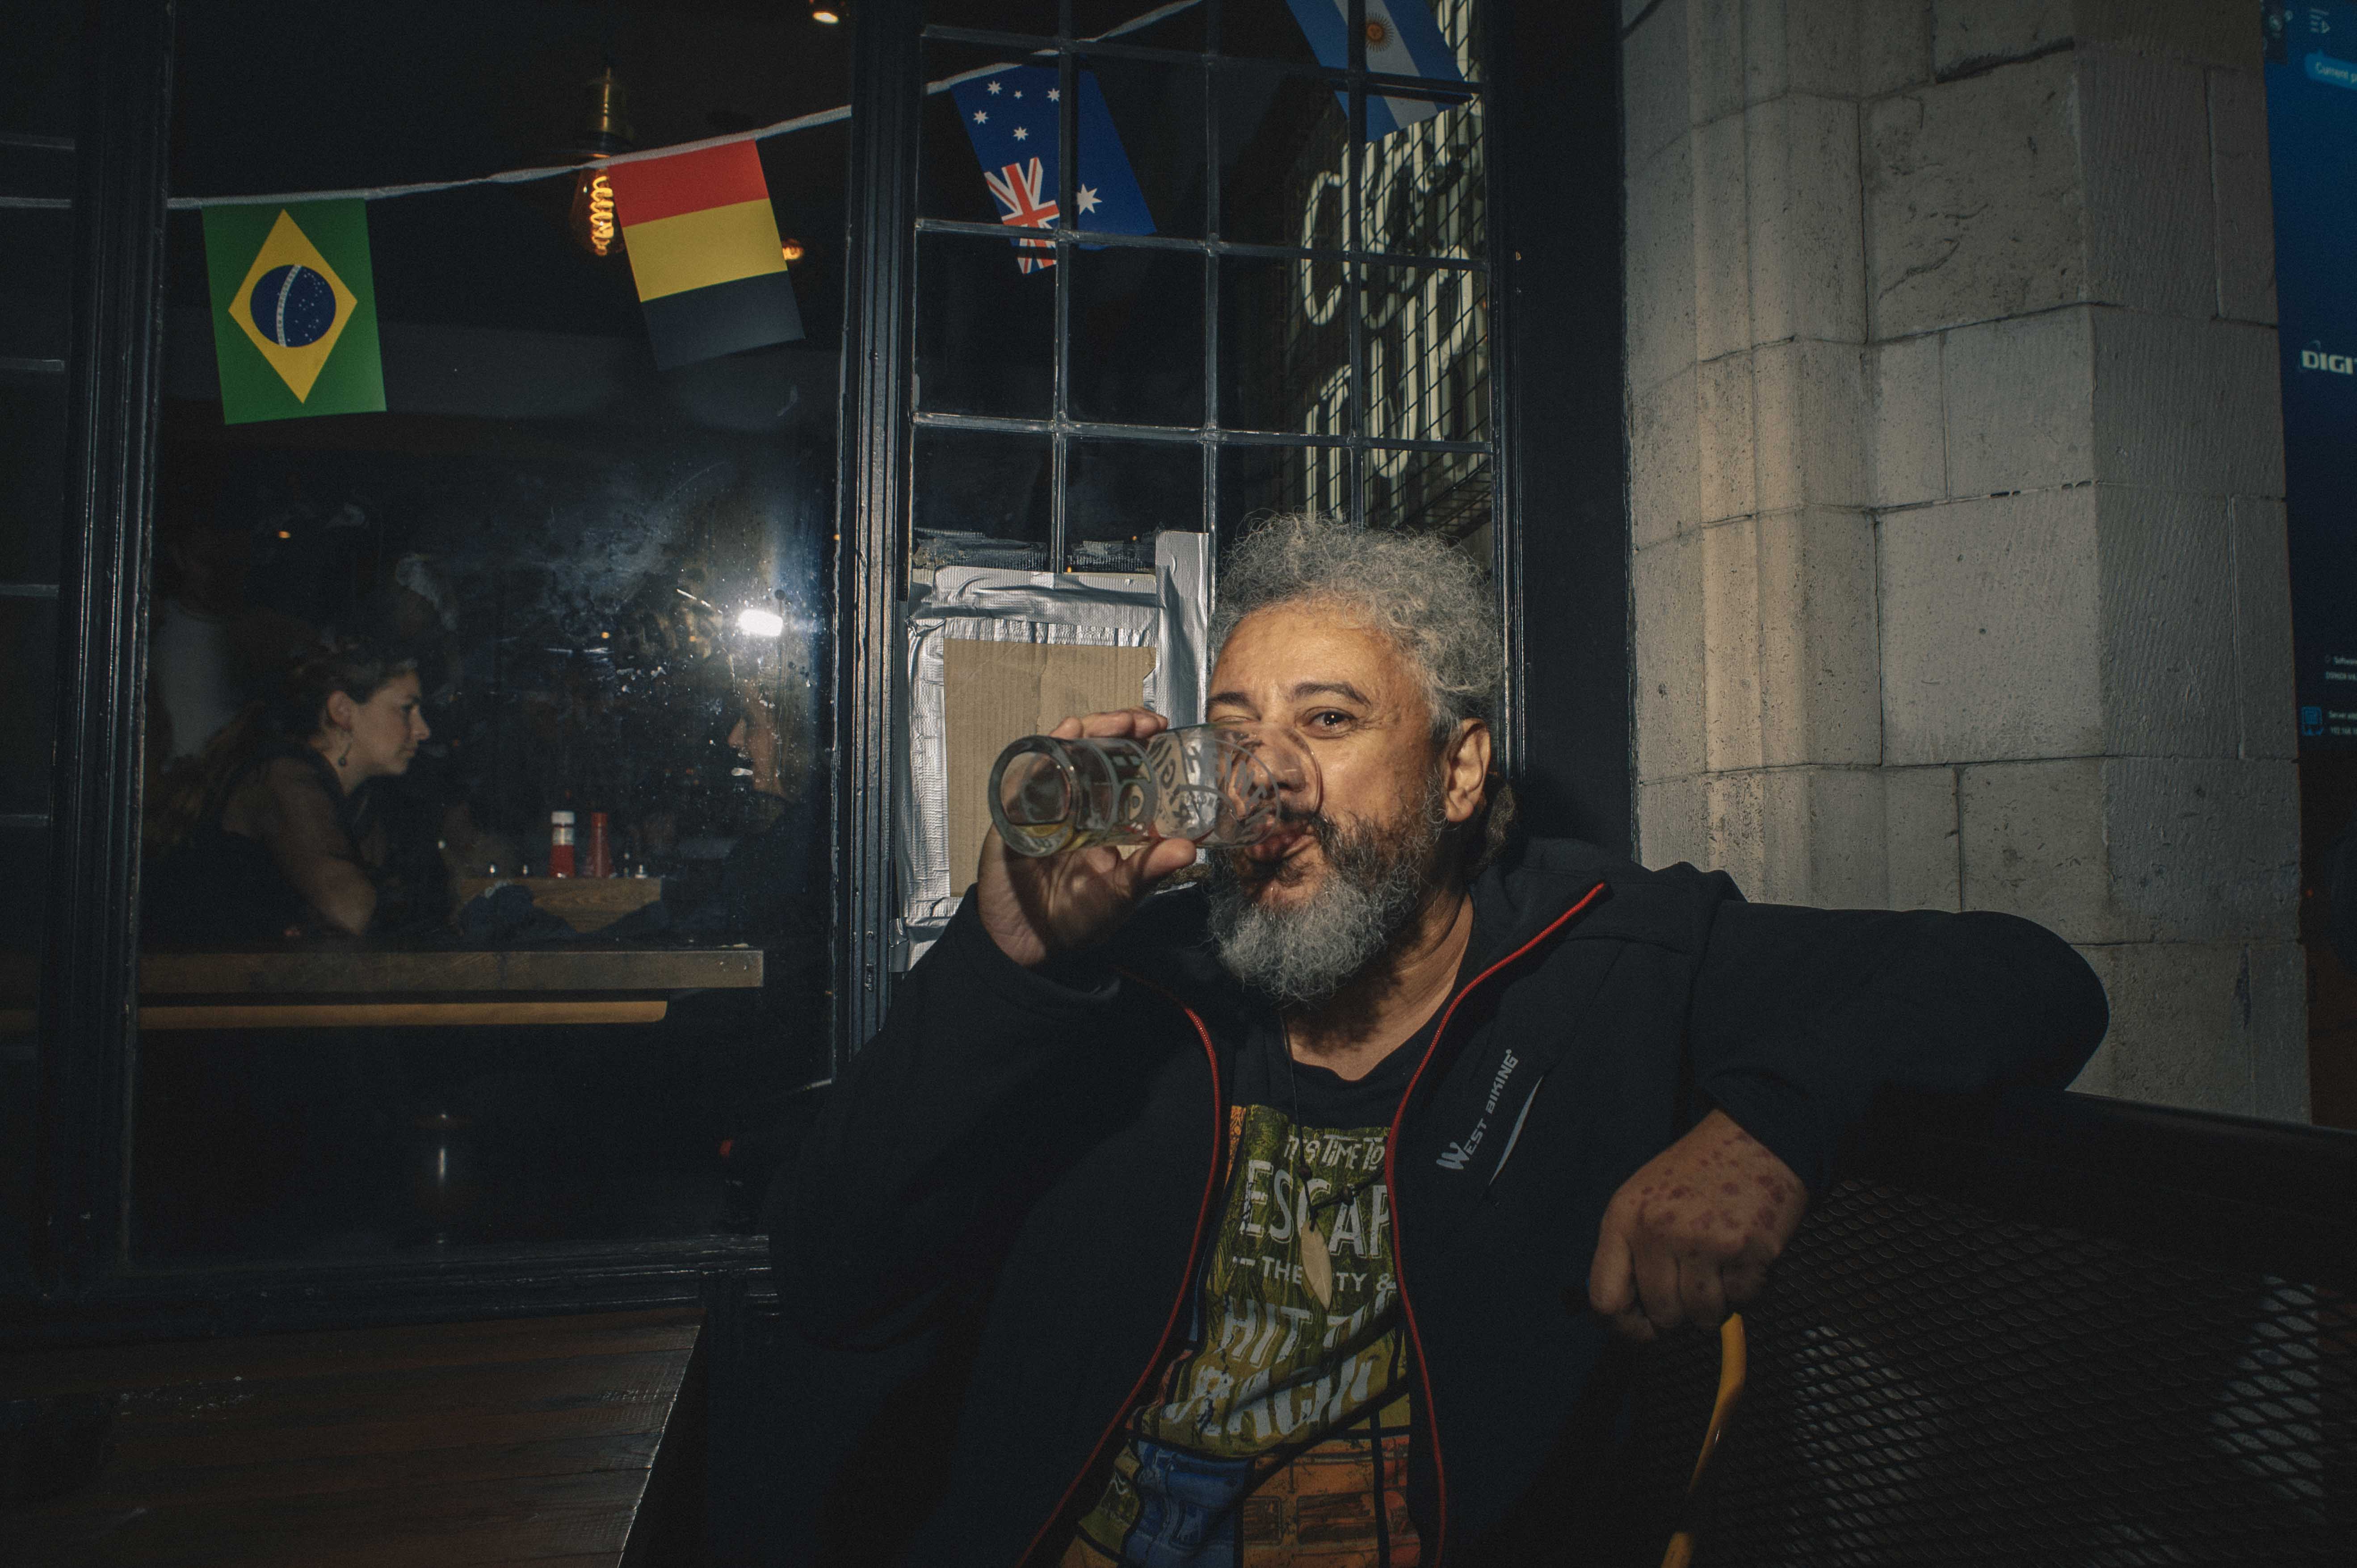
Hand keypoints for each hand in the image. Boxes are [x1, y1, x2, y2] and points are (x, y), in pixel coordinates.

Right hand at [975, 709, 1200, 967]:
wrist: (1026, 943)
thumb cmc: (1074, 919)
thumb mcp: (1120, 893)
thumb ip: (1149, 870)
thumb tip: (1190, 847)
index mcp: (1103, 816)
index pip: (1122, 768)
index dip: (1140, 745)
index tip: (1164, 731)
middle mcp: (1074, 802)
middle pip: (1095, 749)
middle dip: (1121, 727)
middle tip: (1148, 722)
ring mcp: (1043, 803)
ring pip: (1065, 751)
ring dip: (1091, 730)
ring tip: (1118, 722)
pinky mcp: (1014, 811)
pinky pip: (1029, 773)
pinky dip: (1048, 750)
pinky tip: (1067, 734)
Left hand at [1587, 1110, 1807, 1340]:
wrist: (1757, 1135)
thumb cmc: (1699, 1172)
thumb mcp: (1645, 1199)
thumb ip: (1631, 1250)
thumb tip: (1625, 1315)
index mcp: (1624, 1218)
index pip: (1605, 1299)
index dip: (1625, 1325)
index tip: (1643, 1327)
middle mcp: (1657, 1231)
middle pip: (1662, 1316)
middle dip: (1681, 1311)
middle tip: (1695, 1280)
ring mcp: (1702, 1242)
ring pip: (1703, 1317)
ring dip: (1715, 1303)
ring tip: (1720, 1265)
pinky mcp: (1746, 1251)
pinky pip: (1742, 1301)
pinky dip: (1746, 1288)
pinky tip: (1743, 1255)